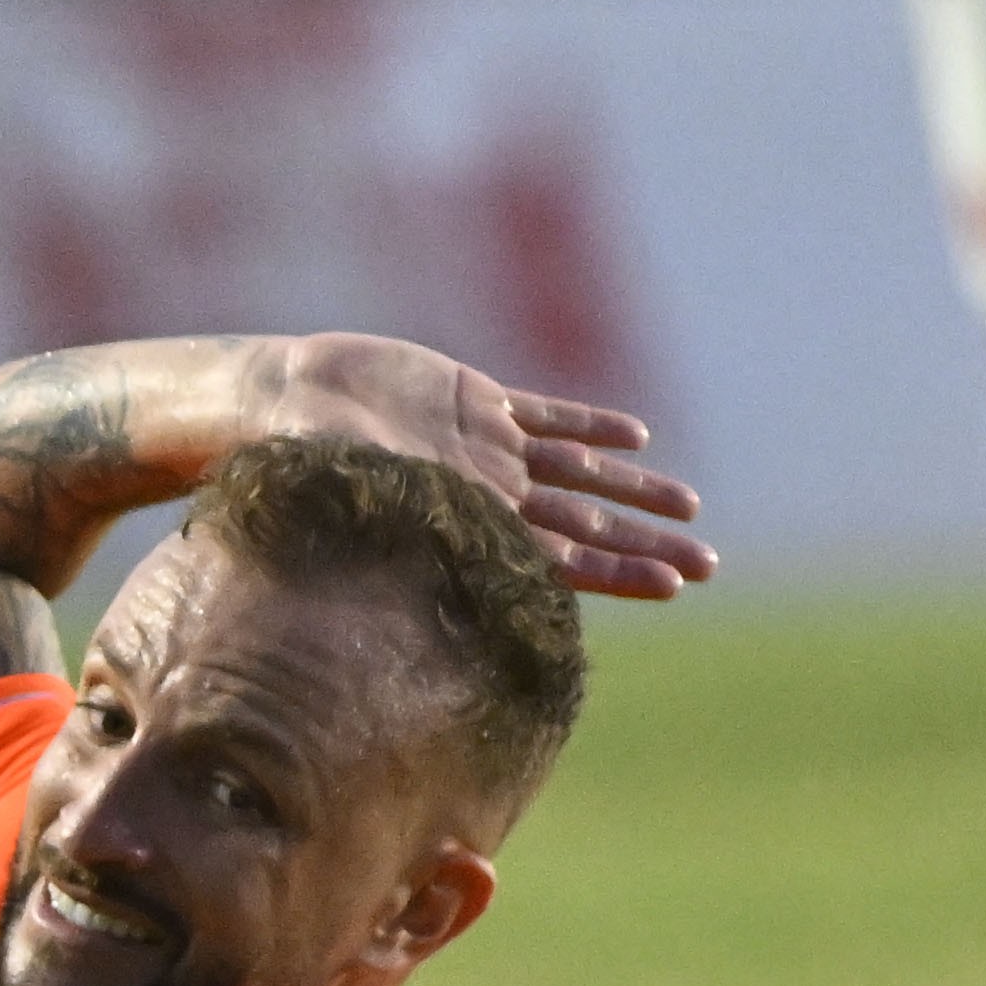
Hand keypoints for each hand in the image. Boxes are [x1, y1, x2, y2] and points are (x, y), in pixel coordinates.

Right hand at [263, 335, 713, 601]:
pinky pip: (544, 416)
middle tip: (709, 565)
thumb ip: (404, 512)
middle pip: (586, 522)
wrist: (276, 401)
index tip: (674, 586)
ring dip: (634, 488)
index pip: (559, 558)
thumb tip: (450, 547)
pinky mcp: (473, 400)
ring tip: (690, 506)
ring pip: (579, 472)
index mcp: (466, 523)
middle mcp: (487, 491)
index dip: (619, 570)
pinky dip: (587, 426)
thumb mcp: (355, 492)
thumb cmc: (301, 460)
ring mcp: (485, 445)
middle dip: (647, 541)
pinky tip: (634, 436)